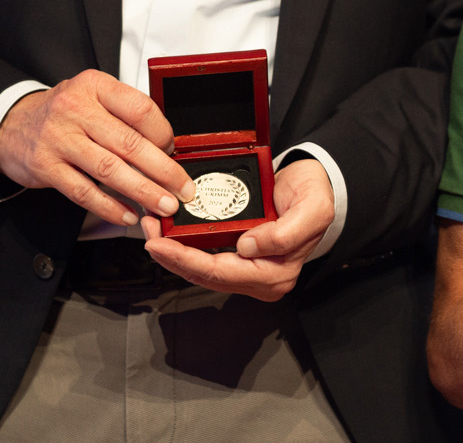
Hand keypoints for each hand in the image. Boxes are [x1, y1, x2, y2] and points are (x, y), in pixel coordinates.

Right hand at [0, 70, 195, 225]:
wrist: (12, 124)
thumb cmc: (63, 113)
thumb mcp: (92, 97)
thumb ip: (123, 114)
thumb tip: (166, 147)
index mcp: (95, 86)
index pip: (140, 108)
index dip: (163, 133)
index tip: (176, 151)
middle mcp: (76, 110)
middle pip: (129, 143)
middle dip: (163, 170)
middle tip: (183, 189)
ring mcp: (59, 138)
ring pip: (109, 169)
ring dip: (142, 191)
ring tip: (163, 205)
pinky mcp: (45, 166)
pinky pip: (83, 191)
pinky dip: (109, 206)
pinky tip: (128, 214)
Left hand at [143, 158, 334, 300]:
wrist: (315, 184)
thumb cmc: (314, 195)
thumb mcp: (313, 209)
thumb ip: (285, 234)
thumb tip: (247, 247)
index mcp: (277, 273)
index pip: (223, 273)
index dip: (187, 260)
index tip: (160, 245)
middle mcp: (260, 278)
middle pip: (206, 275)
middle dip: (172, 257)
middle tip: (147, 235)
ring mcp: (248, 270)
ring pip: (202, 269)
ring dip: (173, 253)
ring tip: (150, 230)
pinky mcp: (239, 257)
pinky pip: (206, 257)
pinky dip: (184, 246)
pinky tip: (167, 232)